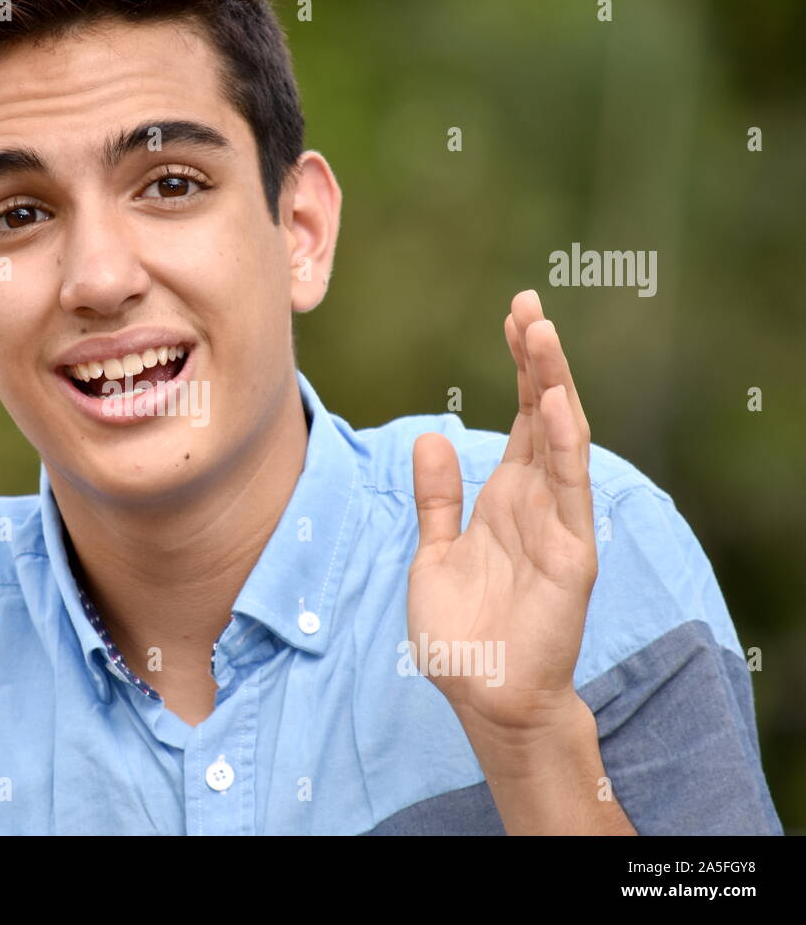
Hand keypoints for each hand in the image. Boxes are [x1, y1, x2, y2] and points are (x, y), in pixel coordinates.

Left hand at [407, 290, 597, 737]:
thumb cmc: (461, 634)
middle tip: (527, 304)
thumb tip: (433, 435)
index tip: (513, 317)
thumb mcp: (435, 554)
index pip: (518, 419)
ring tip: (541, 332)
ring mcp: (556, 525)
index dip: (518, 369)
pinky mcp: (569, 555)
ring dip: (552, 386)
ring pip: (559, 441)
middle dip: (536, 361)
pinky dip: (562, 446)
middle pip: (541, 416)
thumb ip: (437, 498)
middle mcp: (534, 503)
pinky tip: (554, 402)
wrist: (482, 698)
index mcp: (504, 499)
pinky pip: (567, 492)